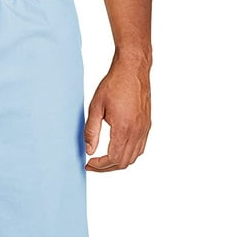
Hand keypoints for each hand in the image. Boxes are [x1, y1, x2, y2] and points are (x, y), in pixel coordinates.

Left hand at [84, 53, 150, 171]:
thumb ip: (91, 131)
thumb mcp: (95, 107)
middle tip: (93, 164)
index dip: (99, 165)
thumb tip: (89, 151)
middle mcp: (137, 131)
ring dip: (117, 162)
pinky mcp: (147, 125)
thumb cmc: (115, 84)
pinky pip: (140, 148)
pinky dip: (128, 154)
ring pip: (133, 158)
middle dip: (106, 167)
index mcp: (124, 128)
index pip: (113, 159)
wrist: (133, 68)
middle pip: (123, 162)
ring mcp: (144, 128)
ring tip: (103, 160)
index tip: (89, 163)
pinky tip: (116, 150)